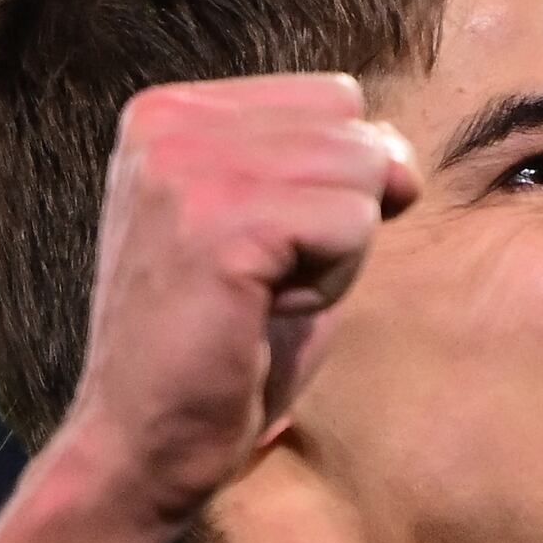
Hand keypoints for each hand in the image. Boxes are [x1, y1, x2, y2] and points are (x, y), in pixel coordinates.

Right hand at [47, 73, 419, 533]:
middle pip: (353, 128)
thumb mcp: (271, 231)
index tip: (260, 251)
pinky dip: (331, 283)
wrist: (143, 444)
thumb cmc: (219, 349)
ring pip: (360, 172)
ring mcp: (185, 167)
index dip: (333, 185)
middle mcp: (168, 121)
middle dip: (341, 217)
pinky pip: (352, 223)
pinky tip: (263, 314)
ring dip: (336, 256)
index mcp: (170, 111)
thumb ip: (326, 171)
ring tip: (261, 300)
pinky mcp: (218, 224)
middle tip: (263, 285)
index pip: (334, 98)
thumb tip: (400, 157)